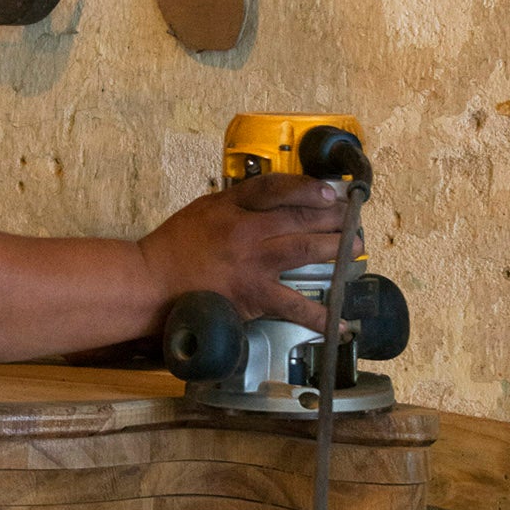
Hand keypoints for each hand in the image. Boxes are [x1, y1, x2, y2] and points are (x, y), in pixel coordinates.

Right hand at [139, 174, 353, 333]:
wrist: (152, 284)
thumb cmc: (175, 247)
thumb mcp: (204, 210)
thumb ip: (237, 203)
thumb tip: (275, 199)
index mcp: (232, 206)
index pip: (277, 188)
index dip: (308, 188)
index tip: (329, 192)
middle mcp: (246, 231)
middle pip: (300, 216)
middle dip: (333, 217)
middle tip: (353, 219)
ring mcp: (253, 264)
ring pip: (304, 250)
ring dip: (336, 248)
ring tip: (356, 248)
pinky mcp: (253, 296)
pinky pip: (294, 306)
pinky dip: (320, 316)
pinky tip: (341, 322)